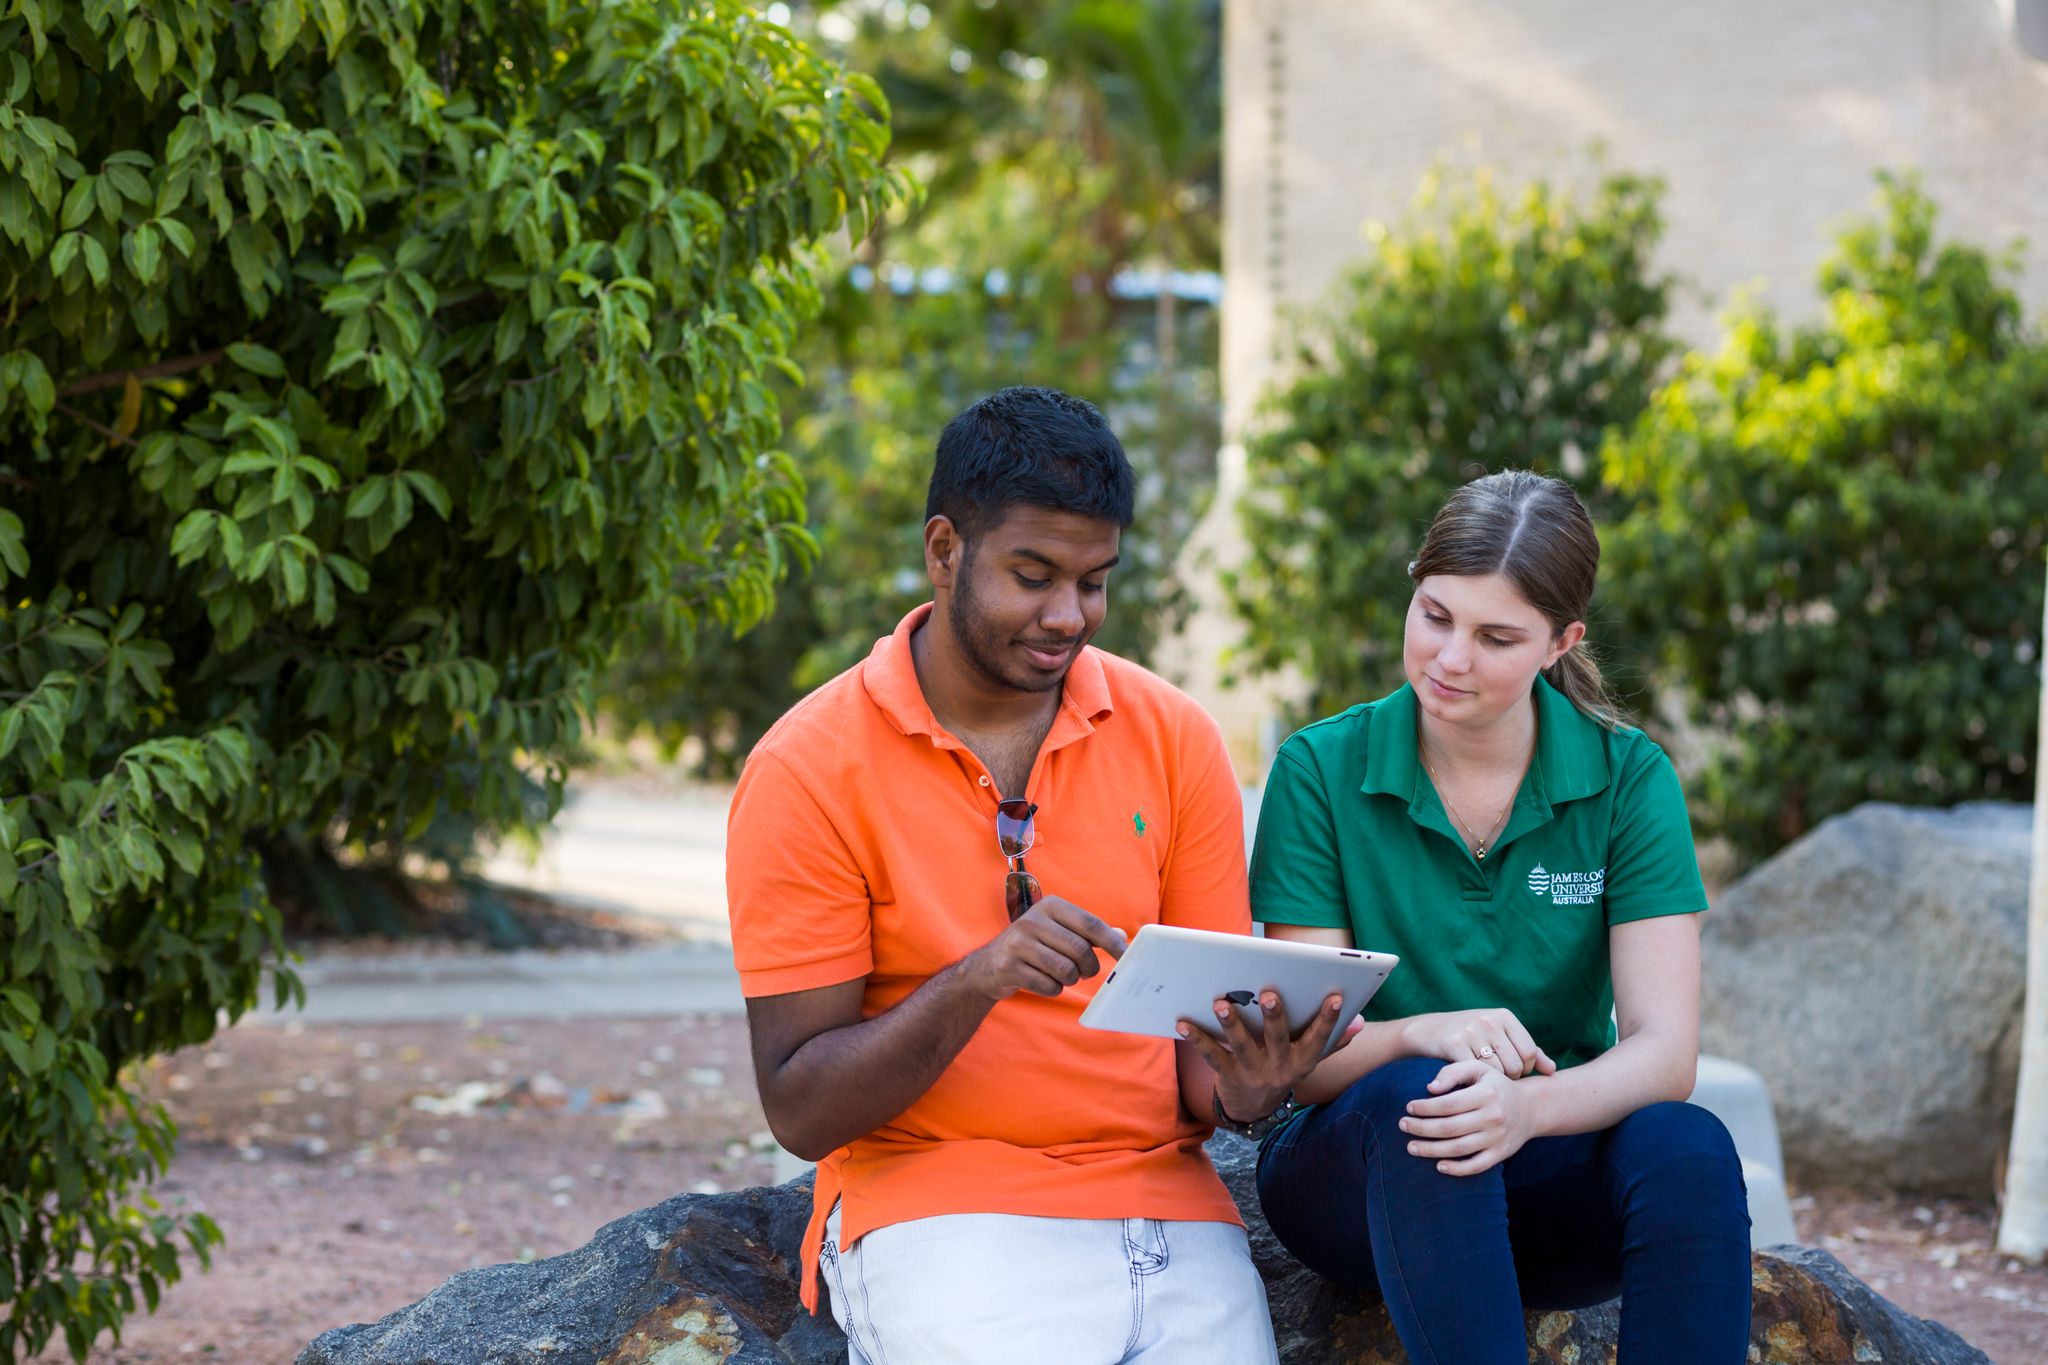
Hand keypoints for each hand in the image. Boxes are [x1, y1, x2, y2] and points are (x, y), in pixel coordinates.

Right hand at [964, 894, 1126, 1000]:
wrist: (988, 966)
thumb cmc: (1032, 947)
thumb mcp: (1058, 931)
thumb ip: (1088, 932)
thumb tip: (1121, 936)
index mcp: (1050, 906)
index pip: (1090, 924)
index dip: (1112, 943)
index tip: (1126, 958)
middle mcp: (1033, 920)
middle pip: (1080, 950)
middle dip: (1089, 968)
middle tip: (1086, 972)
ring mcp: (1018, 943)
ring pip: (1066, 970)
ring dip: (1069, 980)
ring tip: (1061, 975)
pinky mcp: (1009, 966)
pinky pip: (1048, 986)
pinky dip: (1052, 989)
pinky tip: (1041, 981)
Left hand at [1177, 989, 1344, 1123]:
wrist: (1253, 1109)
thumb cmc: (1282, 1069)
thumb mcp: (1308, 1058)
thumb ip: (1332, 1040)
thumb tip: (1358, 1021)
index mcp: (1302, 1061)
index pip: (1319, 1040)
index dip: (1328, 1020)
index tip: (1335, 997)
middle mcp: (1279, 1068)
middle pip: (1278, 1040)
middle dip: (1275, 1016)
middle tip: (1268, 993)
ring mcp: (1253, 1073)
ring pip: (1242, 1046)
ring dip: (1232, 1024)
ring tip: (1221, 1003)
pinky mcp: (1228, 1075)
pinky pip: (1212, 1055)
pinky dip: (1197, 1038)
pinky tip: (1183, 1022)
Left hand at [1398, 1059, 1536, 1175]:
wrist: (1530, 1108)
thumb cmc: (1495, 1085)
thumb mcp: (1478, 1069)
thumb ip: (1453, 1072)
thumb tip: (1429, 1088)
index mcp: (1486, 1094)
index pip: (1449, 1104)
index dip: (1425, 1107)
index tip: (1408, 1107)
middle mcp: (1493, 1117)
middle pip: (1450, 1127)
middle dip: (1422, 1128)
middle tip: (1402, 1125)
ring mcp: (1497, 1138)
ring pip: (1459, 1148)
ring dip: (1432, 1150)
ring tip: (1411, 1147)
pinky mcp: (1501, 1154)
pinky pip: (1477, 1166)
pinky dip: (1457, 1169)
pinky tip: (1438, 1166)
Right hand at [1399, 1007, 1555, 1079]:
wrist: (1426, 1031)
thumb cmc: (1468, 1036)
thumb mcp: (1498, 1036)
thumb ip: (1527, 1052)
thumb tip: (1552, 1070)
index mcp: (1504, 1016)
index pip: (1530, 1052)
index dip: (1524, 1068)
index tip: (1510, 1071)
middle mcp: (1490, 1020)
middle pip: (1516, 1065)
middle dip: (1508, 1077)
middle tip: (1494, 1078)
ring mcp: (1471, 1031)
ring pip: (1498, 1072)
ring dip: (1492, 1082)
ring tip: (1482, 1078)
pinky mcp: (1454, 1044)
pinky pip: (1477, 1074)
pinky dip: (1474, 1082)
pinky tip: (1468, 1080)